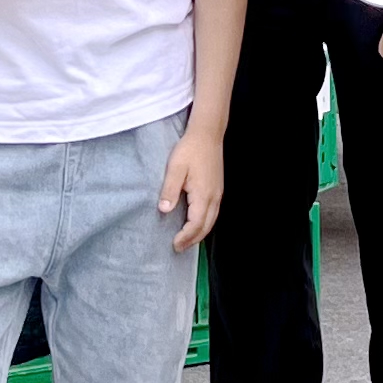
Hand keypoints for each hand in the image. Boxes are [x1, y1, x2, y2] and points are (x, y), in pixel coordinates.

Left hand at [159, 129, 225, 250]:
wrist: (207, 134)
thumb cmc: (190, 149)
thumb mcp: (175, 168)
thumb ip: (169, 190)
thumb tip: (164, 210)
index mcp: (203, 195)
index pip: (195, 224)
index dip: (185, 237)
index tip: (174, 244)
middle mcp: (214, 197)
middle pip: (206, 227)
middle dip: (193, 239)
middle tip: (179, 248)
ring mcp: (218, 194)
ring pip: (212, 221)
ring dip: (200, 233)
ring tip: (187, 240)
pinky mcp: (218, 189)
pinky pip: (213, 213)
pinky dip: (205, 223)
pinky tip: (197, 223)